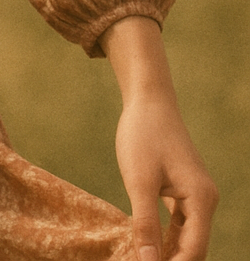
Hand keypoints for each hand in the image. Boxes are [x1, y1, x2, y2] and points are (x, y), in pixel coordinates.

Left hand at [115, 93, 217, 260]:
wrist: (147, 100)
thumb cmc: (142, 135)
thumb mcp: (139, 181)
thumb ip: (145, 224)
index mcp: (201, 200)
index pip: (193, 250)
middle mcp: (205, 200)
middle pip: (193, 247)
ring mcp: (195, 194)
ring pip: (185, 236)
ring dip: (167, 252)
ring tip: (142, 260)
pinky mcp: (182, 188)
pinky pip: (178, 221)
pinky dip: (164, 235)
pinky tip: (146, 245)